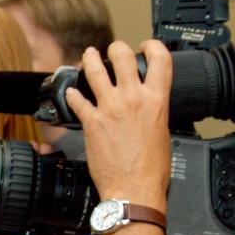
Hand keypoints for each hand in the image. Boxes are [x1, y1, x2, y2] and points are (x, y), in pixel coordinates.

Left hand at [66, 40, 172, 203]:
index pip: (160, 60)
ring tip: (88, 56)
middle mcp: (133, 99)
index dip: (152, 46)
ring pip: (95, 71)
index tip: (146, 46)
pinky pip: (77, 100)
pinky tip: (71, 93)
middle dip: (116, 48)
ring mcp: (110, 108)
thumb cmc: (151, 169)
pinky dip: (73, 95)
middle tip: (113, 49)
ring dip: (90, 59)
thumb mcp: (163, 132)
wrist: (134, 189)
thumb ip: (154, 112)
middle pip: (123, 57)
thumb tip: (149, 107)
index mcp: (156, 101)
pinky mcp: (91, 122)